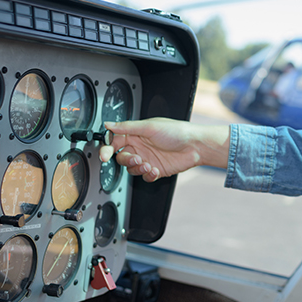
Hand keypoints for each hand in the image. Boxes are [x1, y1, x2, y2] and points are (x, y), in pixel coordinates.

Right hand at [99, 118, 229, 181]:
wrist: (196, 146)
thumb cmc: (177, 132)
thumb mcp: (149, 127)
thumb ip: (126, 127)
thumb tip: (108, 124)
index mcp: (136, 134)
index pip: (115, 142)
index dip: (107, 149)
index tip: (105, 155)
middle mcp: (141, 146)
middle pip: (121, 157)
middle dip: (126, 160)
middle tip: (136, 158)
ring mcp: (148, 159)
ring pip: (131, 169)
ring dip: (137, 168)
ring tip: (147, 165)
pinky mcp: (156, 170)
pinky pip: (145, 177)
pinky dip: (148, 176)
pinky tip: (155, 170)